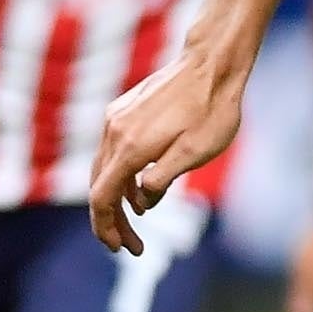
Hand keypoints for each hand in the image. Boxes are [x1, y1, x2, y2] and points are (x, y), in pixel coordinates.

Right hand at [90, 43, 245, 252]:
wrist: (212, 63)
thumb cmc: (212, 109)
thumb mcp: (195, 153)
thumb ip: (161, 180)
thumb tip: (142, 202)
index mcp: (130, 147)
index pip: (102, 197)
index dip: (106, 227)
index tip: (119, 248)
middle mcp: (114, 132)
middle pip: (100, 186)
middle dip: (112, 220)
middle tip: (129, 246)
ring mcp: (116, 119)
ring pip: (105, 169)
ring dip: (118, 198)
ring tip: (138, 221)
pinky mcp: (124, 111)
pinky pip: (113, 152)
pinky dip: (123, 176)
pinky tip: (141, 190)